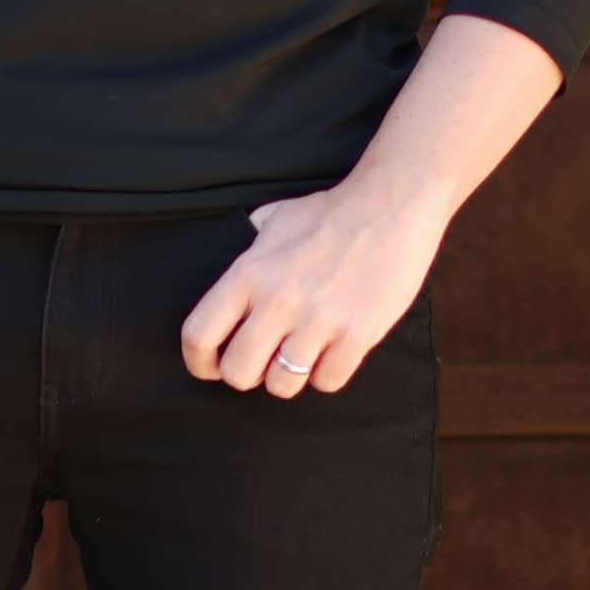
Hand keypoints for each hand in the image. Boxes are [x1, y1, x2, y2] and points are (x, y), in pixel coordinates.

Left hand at [183, 173, 440, 401]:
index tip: (212, 367)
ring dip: (290, 377)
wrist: (390, 204)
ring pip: (282, 385)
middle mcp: (277, 301)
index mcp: (249, 273)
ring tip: (302, 355)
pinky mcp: (357, 334)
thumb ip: (249, 248)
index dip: (199, 362)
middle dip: (248, 374)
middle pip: (238, 373)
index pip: (198, 335)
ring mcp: (318, 320)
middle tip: (264, 362)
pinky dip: (328, 374)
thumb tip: (235, 257)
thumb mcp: (274, 219)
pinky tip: (334, 351)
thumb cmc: (331, 212)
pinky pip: (328, 382)